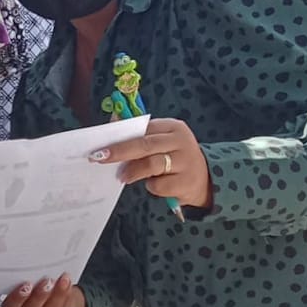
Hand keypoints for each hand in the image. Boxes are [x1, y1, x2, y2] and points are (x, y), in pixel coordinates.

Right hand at [1, 275, 83, 306]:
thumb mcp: (24, 290)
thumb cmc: (32, 296)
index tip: (27, 284)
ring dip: (57, 295)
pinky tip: (68, 286)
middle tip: (47, 281)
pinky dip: (66, 299)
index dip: (18, 297)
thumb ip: (25, 283)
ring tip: (63, 281)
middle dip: (40, 296)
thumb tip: (34, 268)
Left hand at [92, 118, 211, 209]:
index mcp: (173, 127)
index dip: (121, 135)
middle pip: (145, 144)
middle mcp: (181, 142)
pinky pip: (159, 185)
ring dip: (132, 171)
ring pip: (151, 165)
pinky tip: (155, 185)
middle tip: (100, 158)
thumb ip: (141, 134)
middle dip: (119, 151)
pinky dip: (151, 186)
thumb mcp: (163, 141)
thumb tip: (113, 120)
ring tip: (123, 177)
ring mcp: (186, 162)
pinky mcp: (186, 182)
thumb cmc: (175, 158)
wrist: (206, 181)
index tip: (101, 143)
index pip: (144, 128)